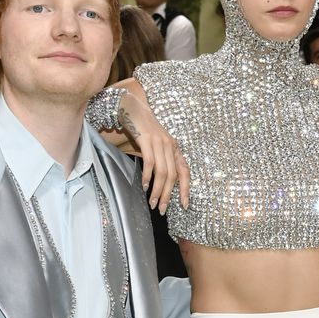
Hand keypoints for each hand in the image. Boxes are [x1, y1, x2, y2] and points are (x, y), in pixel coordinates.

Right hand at [116, 87, 189, 213]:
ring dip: (157, 190)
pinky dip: (148, 176)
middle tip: (161, 209)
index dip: (186, 189)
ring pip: (162, 172)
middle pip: (173, 176)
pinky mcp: (147, 139)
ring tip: (152, 202)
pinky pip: (150, 162)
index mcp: (174, 148)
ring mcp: (159, 142)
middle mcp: (170, 145)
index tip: (184, 205)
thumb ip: (161, 160)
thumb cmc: (143, 130)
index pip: (185, 172)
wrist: (133, 108)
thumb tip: (159, 183)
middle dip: (167, 195)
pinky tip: (144, 186)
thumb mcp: (157, 145)